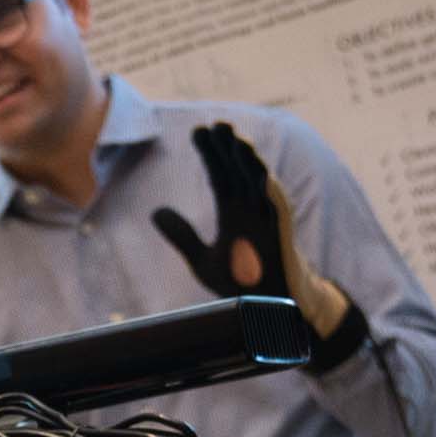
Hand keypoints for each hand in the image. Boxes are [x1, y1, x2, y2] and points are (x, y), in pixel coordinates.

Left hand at [151, 123, 355, 354]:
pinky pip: (277, 209)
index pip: (220, 175)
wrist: (266, 311)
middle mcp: (250, 211)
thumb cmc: (241, 283)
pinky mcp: (281, 235)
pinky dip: (270, 191)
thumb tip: (155, 211)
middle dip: (228, 149)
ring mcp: (267, 220)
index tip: (197, 132)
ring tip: (237, 140)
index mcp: (233, 213)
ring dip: (249, 162)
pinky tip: (262, 174)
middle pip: (238, 172)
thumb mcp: (202, 259)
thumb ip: (181, 235)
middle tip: (215, 125)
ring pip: (259, 183)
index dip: (210, 154)